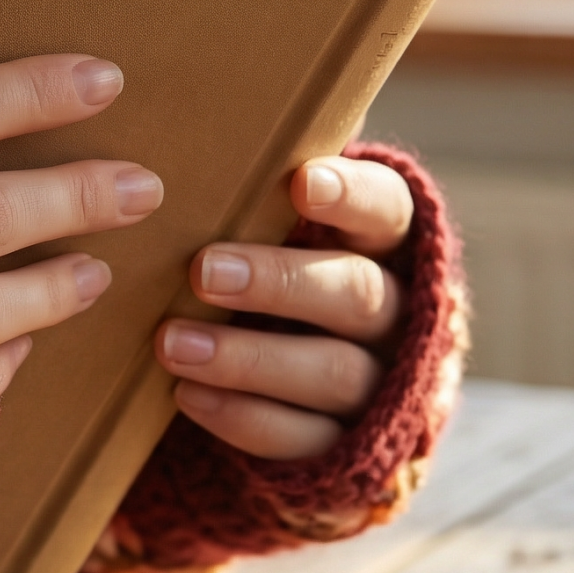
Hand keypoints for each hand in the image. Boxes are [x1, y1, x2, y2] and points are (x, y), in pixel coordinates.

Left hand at [155, 157, 413, 459]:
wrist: (302, 395)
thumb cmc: (274, 278)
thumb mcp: (279, 234)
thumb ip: (258, 190)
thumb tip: (194, 119)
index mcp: (386, 247)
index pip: (387, 210)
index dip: (351, 196)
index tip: (300, 182)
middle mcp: (401, 317)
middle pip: (358, 294)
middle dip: (280, 282)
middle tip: (203, 270)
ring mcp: (384, 390)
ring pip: (333, 372)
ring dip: (248, 357)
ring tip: (172, 343)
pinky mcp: (351, 454)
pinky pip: (304, 439)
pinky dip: (243, 417)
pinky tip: (186, 395)